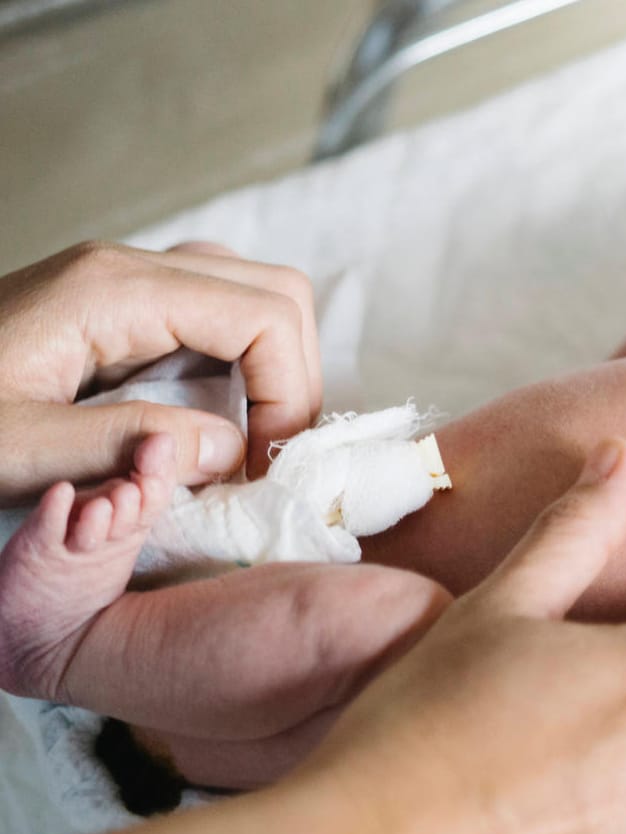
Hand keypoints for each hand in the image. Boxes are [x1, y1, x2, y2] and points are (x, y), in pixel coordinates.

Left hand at [0, 240, 322, 503]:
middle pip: (276, 291)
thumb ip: (131, 447)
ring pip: (249, 294)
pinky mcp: (109, 304)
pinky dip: (234, 364)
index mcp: (114, 292)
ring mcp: (119, 281)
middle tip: (266, 455)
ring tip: (244, 441)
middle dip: (294, 378)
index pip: (266, 316)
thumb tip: (230, 452)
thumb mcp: (17, 450)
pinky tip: (204, 420)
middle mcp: (127, 269)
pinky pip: (209, 311)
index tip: (263, 467)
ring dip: (268, 368)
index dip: (290, 395)